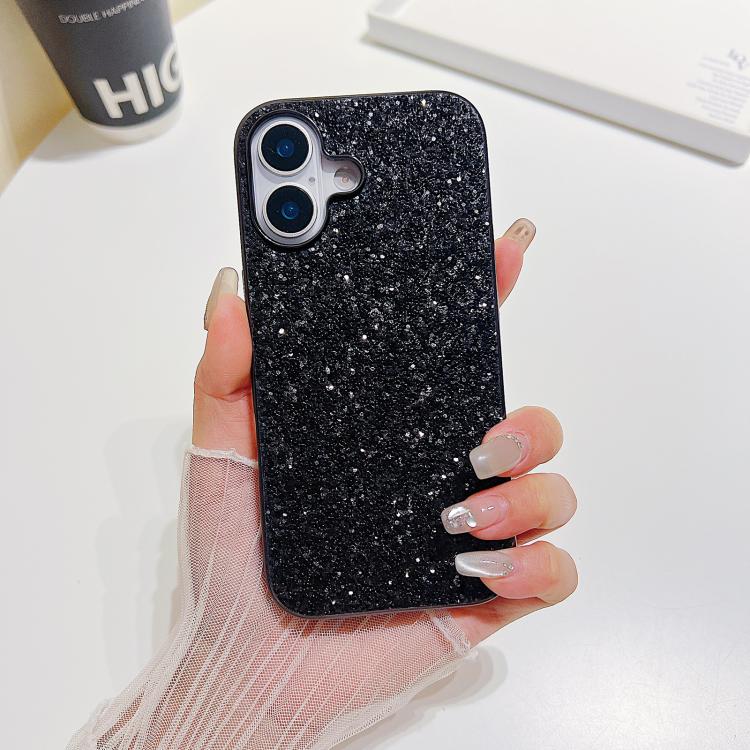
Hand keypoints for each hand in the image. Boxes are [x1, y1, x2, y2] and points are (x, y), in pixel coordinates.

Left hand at [194, 218, 577, 644]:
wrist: (251, 662)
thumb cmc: (241, 560)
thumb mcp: (225, 452)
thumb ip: (226, 373)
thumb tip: (232, 293)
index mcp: (394, 433)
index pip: (454, 359)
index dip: (487, 301)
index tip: (505, 251)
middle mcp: (439, 476)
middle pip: (526, 421)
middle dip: (527, 417)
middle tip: (482, 439)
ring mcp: (469, 534)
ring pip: (550, 489)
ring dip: (528, 491)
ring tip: (459, 510)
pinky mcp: (484, 596)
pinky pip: (551, 571)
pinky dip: (535, 562)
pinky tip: (477, 566)